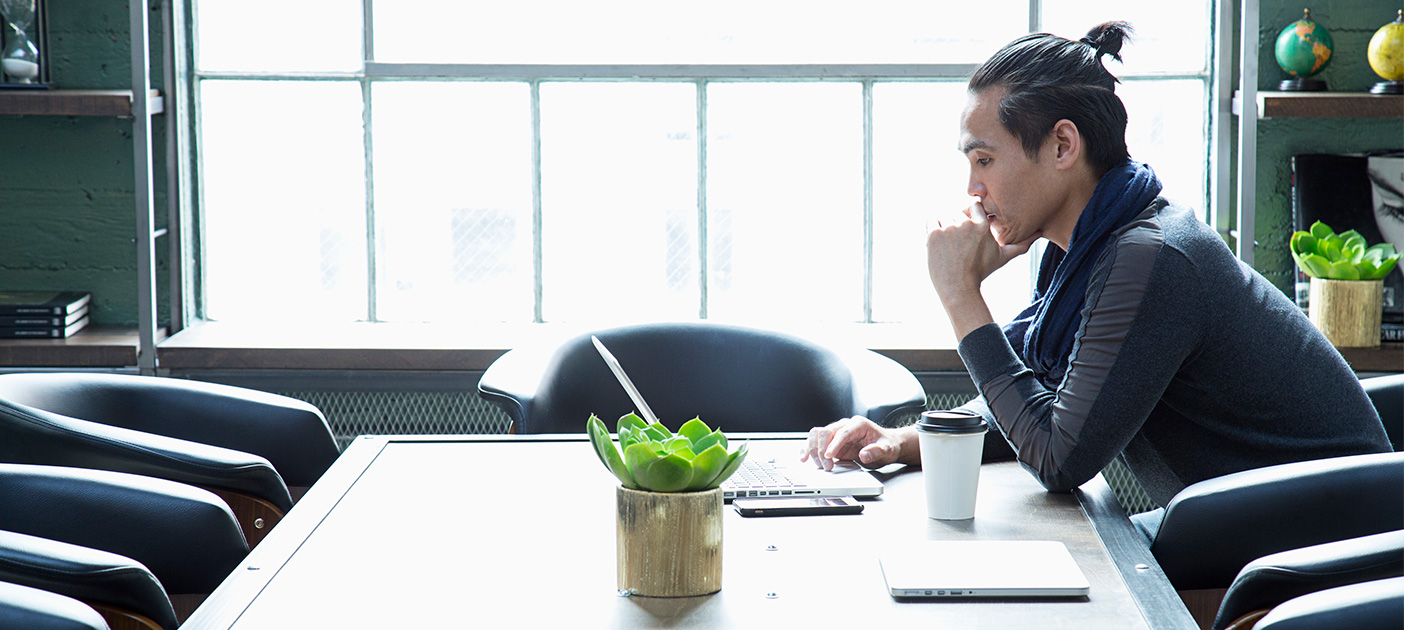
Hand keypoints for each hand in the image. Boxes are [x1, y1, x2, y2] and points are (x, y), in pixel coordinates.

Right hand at [800, 417, 915, 470]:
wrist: (886, 445)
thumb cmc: (886, 445)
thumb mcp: (887, 450)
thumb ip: (877, 451)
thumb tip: (864, 454)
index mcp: (858, 424)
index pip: (842, 432)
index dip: (834, 444)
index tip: (829, 456)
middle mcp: (845, 425)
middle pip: (826, 432)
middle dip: (822, 450)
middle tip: (826, 467)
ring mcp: (837, 433)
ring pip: (817, 434)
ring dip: (813, 449)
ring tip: (816, 464)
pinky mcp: (832, 442)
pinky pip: (816, 441)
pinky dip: (808, 448)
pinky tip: (804, 457)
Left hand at [926, 202, 1033, 300]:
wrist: (958, 288)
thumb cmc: (981, 272)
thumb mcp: (1003, 256)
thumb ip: (1021, 243)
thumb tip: (1040, 233)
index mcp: (983, 226)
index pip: (973, 204)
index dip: (969, 214)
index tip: (967, 228)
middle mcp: (966, 224)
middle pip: (956, 211)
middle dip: (956, 224)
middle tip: (958, 243)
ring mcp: (949, 229)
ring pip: (943, 215)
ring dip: (944, 226)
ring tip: (949, 245)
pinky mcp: (934, 234)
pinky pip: (931, 219)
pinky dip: (932, 227)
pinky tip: (939, 242)